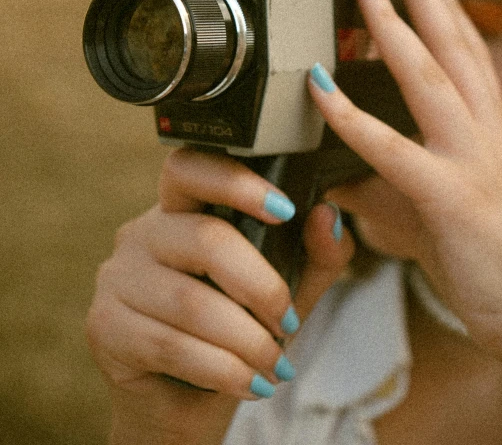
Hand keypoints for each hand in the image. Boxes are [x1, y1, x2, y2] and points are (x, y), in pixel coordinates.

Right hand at [86, 149, 352, 442]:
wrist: (185, 400)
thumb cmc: (236, 330)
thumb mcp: (286, 289)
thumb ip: (313, 254)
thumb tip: (328, 216)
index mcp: (181, 209)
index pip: (190, 168)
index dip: (236, 183)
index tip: (285, 209)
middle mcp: (143, 232)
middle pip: (204, 238)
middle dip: (260, 286)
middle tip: (287, 322)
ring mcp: (117, 277)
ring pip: (190, 301)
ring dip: (246, 340)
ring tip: (274, 363)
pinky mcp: (104, 325)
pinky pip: (170, 344)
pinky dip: (222, 370)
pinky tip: (249, 383)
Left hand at [309, 0, 501, 376]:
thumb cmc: (480, 252)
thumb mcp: (429, 205)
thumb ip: (380, 182)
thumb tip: (333, 172)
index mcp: (481, 124)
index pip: (463, 47)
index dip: (442, 0)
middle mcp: (481, 128)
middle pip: (451, 40)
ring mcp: (468, 157)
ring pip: (428, 74)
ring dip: (393, 22)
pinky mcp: (448, 195)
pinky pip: (391, 149)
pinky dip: (352, 116)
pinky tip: (321, 86)